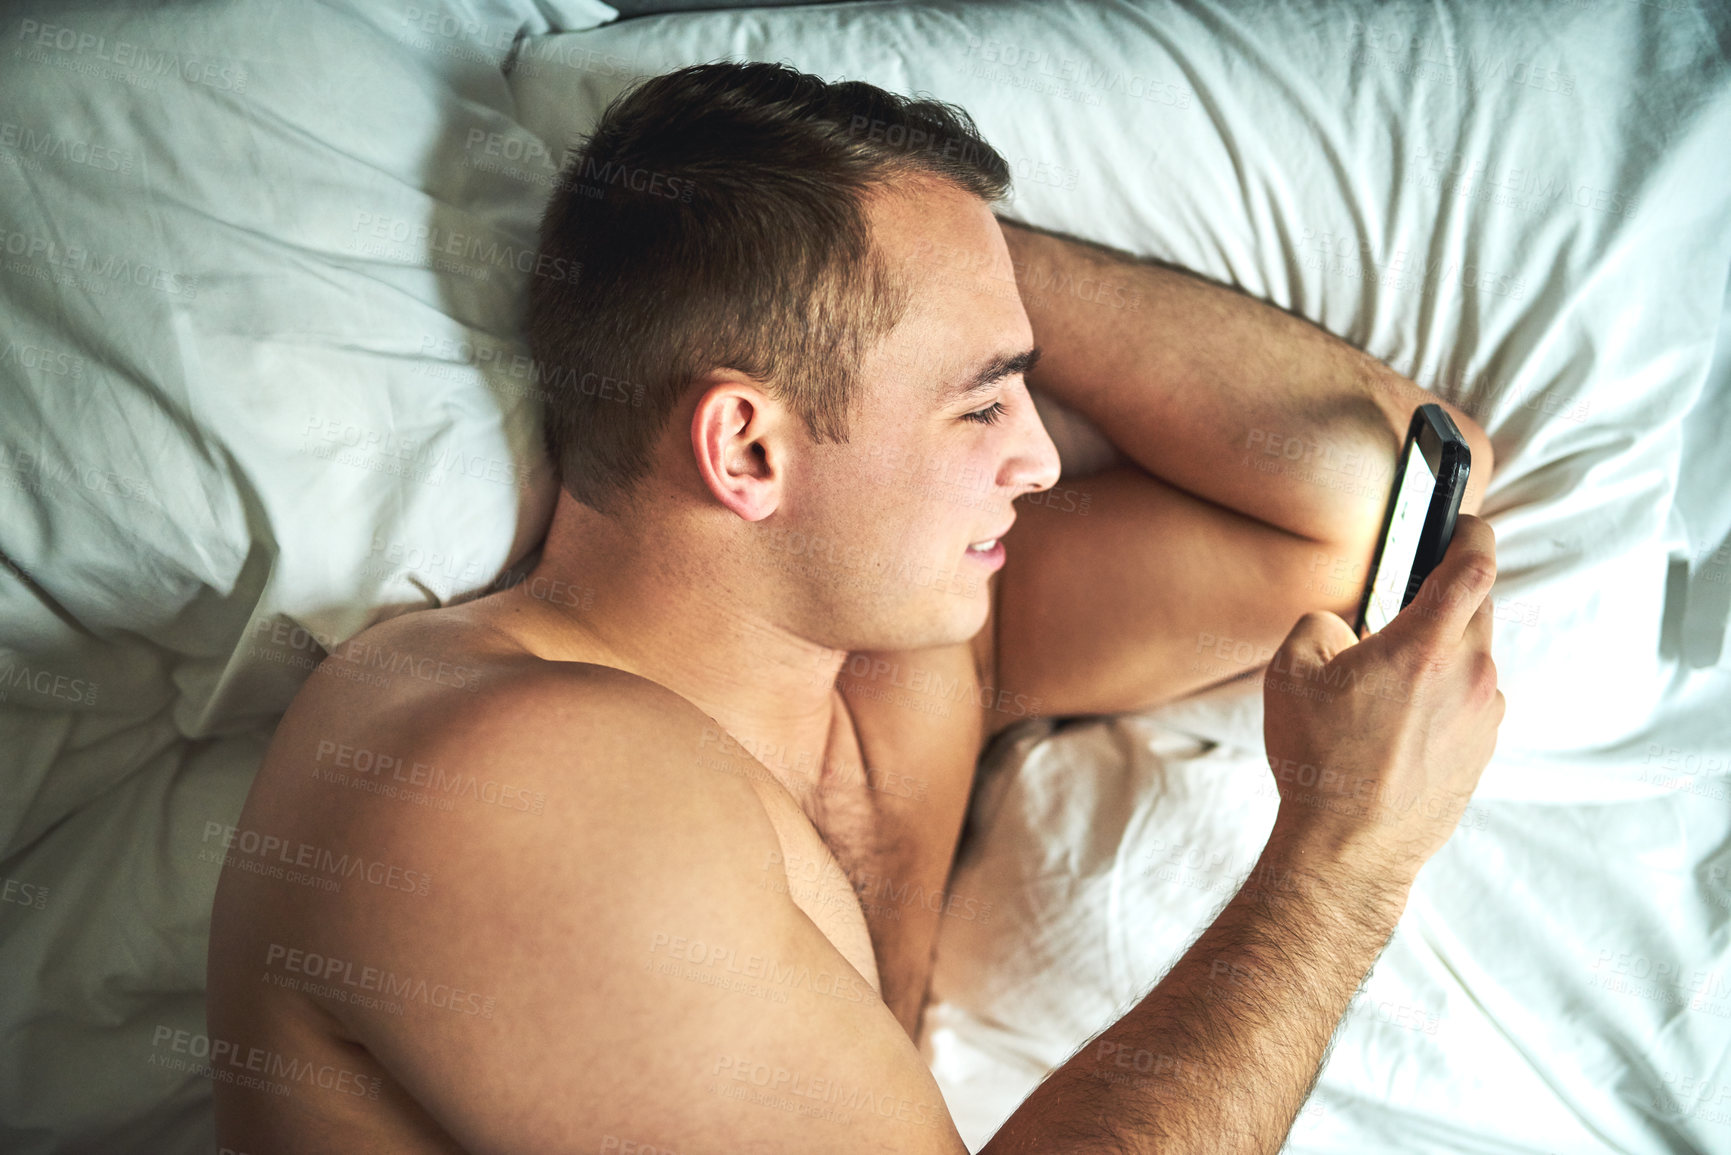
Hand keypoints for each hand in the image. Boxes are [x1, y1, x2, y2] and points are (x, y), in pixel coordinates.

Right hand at [1261, 515, 1504, 882]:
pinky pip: (1472, 697)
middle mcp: (1471, 676)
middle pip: (1478, 605)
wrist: (1349, 850)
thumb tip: (1342, 624)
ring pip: (1475, 654)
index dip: (1471, 532)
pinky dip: (1445, 691)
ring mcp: (1486, 715)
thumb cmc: (1319, 763)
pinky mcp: (1485, 748)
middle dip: (1446, 593)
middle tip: (1403, 600)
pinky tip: (1399, 718)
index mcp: (1426, 646)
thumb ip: (1319, 624)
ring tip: (1389, 677)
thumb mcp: (1290, 673)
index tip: (1459, 522)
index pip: (1474, 564)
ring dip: (1442, 649)